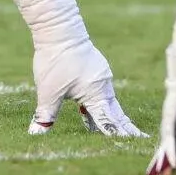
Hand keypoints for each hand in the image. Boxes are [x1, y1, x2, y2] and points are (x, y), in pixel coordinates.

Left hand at [29, 35, 144, 136]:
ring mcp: (101, 76)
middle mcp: (103, 86)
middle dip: (122, 128)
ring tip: (115, 131)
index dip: (118, 136)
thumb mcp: (48, 91)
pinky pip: (101, 91)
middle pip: (114, 113)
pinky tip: (91, 110)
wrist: (60, 29)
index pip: (109, 122)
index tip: (132, 145)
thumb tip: (36, 133)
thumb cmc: (55, 60)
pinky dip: (100, 104)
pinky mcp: (95, 69)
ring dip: (109, 117)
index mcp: (96, 94)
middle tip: (138, 140)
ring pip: (107, 102)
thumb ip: (46, 114)